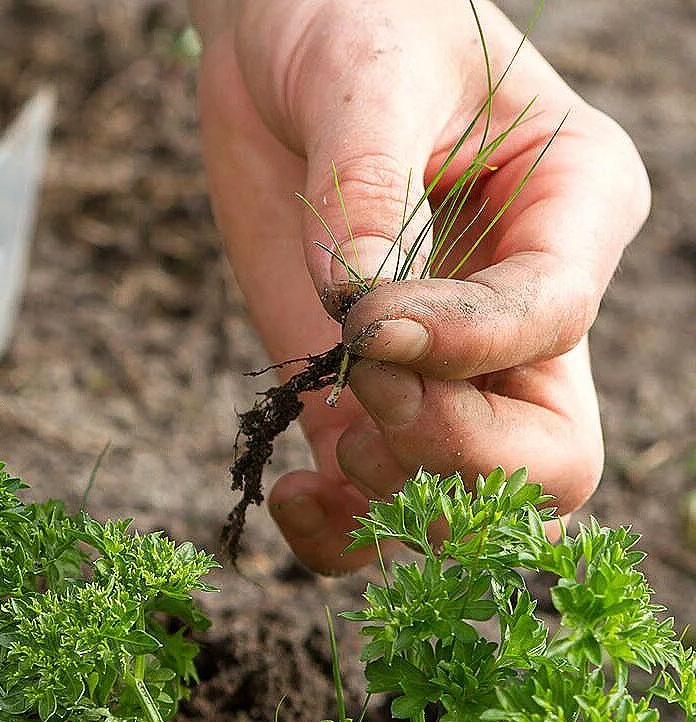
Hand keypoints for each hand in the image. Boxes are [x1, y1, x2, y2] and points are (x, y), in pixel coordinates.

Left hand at [191, 0, 648, 571]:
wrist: (285, 42)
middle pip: (548, 461)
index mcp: (574, 216)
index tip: (367, 321)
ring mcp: (449, 371)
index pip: (550, 325)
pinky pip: (382, 507)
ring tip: (321, 420)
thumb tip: (359, 302)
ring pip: (471, 505)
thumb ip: (368, 187)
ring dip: (392, 494)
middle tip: (361, 386)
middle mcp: (526, 314)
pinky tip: (291, 494)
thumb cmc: (354, 22)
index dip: (463, 348)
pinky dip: (342, 532)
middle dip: (452, 454)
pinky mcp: (368, 396)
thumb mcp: (368, 76)